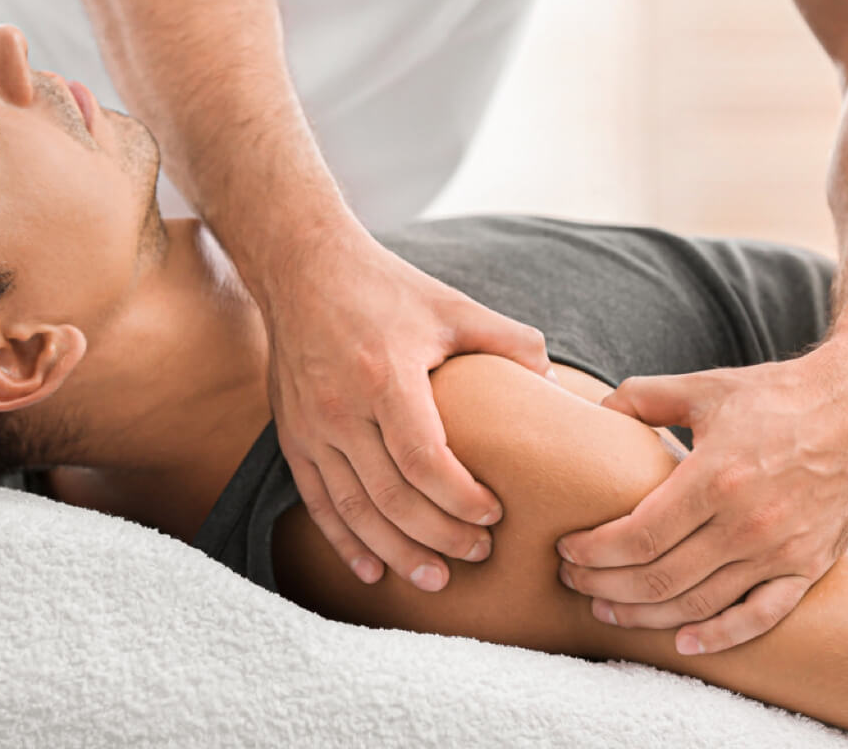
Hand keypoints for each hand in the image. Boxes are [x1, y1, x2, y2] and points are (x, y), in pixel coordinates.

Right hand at [263, 224, 554, 591]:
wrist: (303, 267)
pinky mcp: (292, 435)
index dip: (461, 499)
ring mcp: (311, 425)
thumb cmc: (386, 287)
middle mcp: (342, 407)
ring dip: (395, 552)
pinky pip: (318, 502)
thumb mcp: (451, 304)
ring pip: (353, 510)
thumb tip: (555, 381)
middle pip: (391, 496)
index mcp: (386, 376)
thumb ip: (508, 339)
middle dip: (439, 536)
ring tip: (435, 578)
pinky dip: (344, 541)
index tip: (495, 515)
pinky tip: (372, 570)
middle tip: (479, 554)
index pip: (424, 460)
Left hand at [555, 343, 847, 653]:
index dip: (595, 551)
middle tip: (572, 581)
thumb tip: (597, 407)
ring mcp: (780, 551)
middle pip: (659, 577)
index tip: (567, 550)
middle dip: (605, 585)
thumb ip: (643, 397)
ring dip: (645, 614)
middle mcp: (748, 523)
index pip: (638, 536)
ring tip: (607, 608)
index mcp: (715, 478)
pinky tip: (683, 642)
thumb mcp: (703, 387)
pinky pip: (759, 616)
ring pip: (699, 604)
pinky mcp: (808, 567)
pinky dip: (720, 637)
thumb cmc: (774, 396)